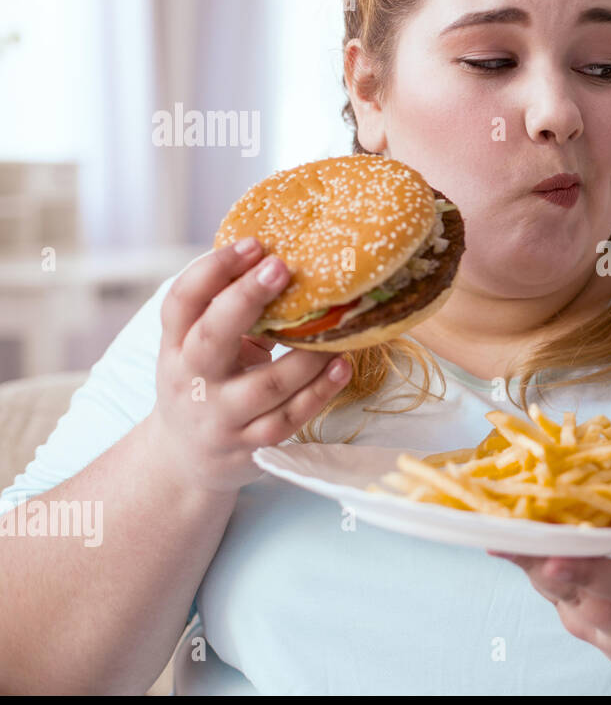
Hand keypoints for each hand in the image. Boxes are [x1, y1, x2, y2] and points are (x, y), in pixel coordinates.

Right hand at [148, 238, 352, 492]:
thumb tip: (280, 262)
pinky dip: (319, 392)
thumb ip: (227, 314)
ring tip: (337, 326)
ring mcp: (221, 417)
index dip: (213, 269)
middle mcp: (192, 380)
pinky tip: (341, 367)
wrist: (184, 460)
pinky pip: (289, 418)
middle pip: (213, 336)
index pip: (182, 301)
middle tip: (281, 268)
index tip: (253, 244)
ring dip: (306, 354)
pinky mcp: (250, 445)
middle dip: (247, 299)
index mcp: (175, 346)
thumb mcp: (197, 348)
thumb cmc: (203, 385)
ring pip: (266, 384)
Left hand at [489, 448, 610, 693]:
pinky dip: (546, 576)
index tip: (552, 557)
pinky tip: (526, 543)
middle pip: (575, 599)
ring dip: (534, 566)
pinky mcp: (602, 643)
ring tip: (503, 526)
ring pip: (561, 604)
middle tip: (500, 528)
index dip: (587, 573)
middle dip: (537, 563)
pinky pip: (564, 607)